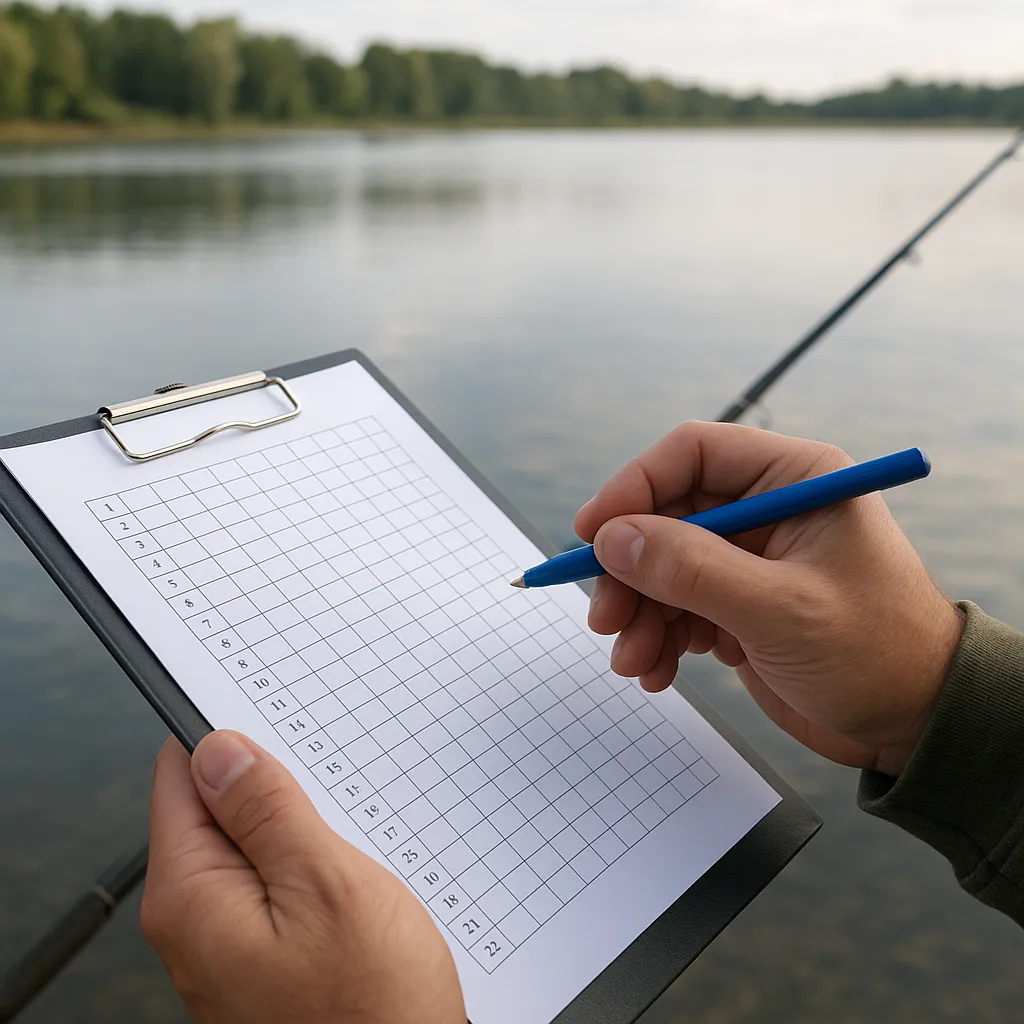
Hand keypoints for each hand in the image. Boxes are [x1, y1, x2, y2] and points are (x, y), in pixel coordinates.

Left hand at [142, 731, 465, 1023]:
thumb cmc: (372, 1010)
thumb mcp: (326, 884)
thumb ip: (267, 809)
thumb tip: (220, 748)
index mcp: (192, 896)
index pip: (182, 776)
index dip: (228, 739)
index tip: (275, 724)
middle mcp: (195, 921)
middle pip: (217, 808)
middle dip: (273, 788)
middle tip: (332, 798)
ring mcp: (229, 943)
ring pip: (254, 844)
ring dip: (300, 829)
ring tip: (350, 850)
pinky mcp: (263, 956)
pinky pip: (274, 884)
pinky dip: (310, 866)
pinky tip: (352, 881)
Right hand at [574, 422, 963, 776]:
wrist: (914, 726)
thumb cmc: (876, 654)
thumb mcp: (779, 609)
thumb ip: (692, 569)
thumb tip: (610, 538)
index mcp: (794, 479)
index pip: (693, 454)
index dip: (634, 486)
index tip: (592, 534)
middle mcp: (767, 509)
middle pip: (667, 516)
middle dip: (630, 569)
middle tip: (605, 619)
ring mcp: (750, 560)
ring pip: (663, 566)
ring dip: (639, 613)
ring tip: (634, 662)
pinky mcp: (738, 605)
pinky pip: (677, 607)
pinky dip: (658, 637)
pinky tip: (658, 672)